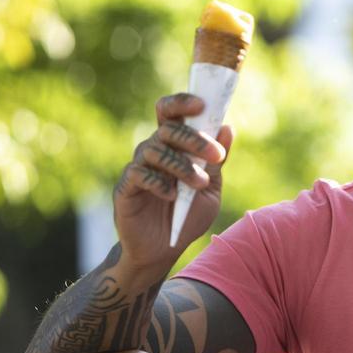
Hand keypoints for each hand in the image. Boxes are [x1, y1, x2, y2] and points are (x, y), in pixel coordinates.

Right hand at [112, 93, 230, 273]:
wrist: (164, 249)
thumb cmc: (188, 215)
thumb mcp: (211, 187)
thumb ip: (217, 160)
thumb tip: (227, 127)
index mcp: (174, 146)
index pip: (171, 113)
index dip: (183, 102)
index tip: (203, 104)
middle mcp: (153, 151)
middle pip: (167, 128)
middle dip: (195, 139)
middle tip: (216, 156)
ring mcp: (137, 168)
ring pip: (156, 150)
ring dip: (182, 165)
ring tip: (199, 184)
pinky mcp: (125, 188)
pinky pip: (139, 174)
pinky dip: (160, 182)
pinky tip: (173, 196)